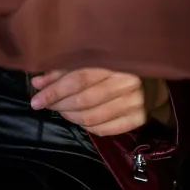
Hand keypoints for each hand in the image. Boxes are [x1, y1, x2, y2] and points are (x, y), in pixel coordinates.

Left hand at [29, 69, 168, 136]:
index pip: (78, 79)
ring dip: (70, 116)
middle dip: (58, 104)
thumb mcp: (95, 59)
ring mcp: (136, 103)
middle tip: (44, 104)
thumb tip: (37, 82)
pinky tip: (79, 119)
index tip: (35, 99)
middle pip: (83, 100)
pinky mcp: (139, 119)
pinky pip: (104, 129)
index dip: (54, 90)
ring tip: (61, 110)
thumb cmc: (119, 63)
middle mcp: (128, 82)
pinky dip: (87, 127)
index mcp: (116, 61)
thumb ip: (66, 69)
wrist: (154, 78)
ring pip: (91, 117)